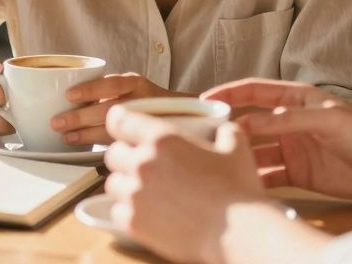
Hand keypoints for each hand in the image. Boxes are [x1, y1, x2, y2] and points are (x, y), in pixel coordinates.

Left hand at [51, 72, 180, 145]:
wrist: (188, 117)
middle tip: (57, 123)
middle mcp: (143, 100)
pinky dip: (104, 149)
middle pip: (108, 109)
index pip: (112, 84)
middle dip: (80, 117)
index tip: (69, 95)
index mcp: (136, 83)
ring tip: (67, 138)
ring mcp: (147, 122)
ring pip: (113, 130)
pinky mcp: (149, 141)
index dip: (90, 89)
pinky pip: (123, 146)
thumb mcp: (133, 89)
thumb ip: (109, 92)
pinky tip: (91, 152)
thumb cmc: (148, 103)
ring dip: (87, 135)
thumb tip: (67, 98)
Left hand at [104, 107, 267, 263]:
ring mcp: (135, 195)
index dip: (121, 122)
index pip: (119, 120)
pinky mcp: (134, 223)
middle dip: (125, 156)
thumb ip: (223, 131)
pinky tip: (147, 212)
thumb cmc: (238, 189)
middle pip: (113, 153)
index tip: (125, 128)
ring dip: (125, 184)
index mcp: (161, 139)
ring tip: (145, 190)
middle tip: (143, 164)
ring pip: (112, 183)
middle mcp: (142, 163)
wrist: (239, 232)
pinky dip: (127, 211)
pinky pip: (117, 211)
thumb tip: (222, 130)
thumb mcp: (236, 146)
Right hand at [202, 78, 351, 201]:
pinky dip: (255, 179)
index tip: (204, 99)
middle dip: (228, 128)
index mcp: (298, 99)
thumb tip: (247, 123)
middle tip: (203, 137)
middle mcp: (292, 122)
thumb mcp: (327, 120)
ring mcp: (294, 149)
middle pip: (251, 123)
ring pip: (257, 151)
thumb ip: (286, 121)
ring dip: (239, 156)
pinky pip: (270, 176)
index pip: (255, 91)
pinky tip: (242, 184)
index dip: (229, 93)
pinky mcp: (300, 174)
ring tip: (218, 162)